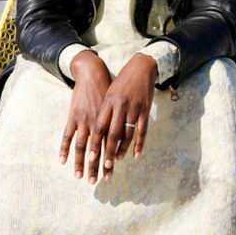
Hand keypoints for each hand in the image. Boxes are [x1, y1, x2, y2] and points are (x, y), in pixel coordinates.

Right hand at [60, 51, 112, 179]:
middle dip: (94, 167)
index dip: (108, 161)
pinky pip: (67, 135)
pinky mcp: (73, 115)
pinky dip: (64, 148)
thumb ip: (118, 124)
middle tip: (93, 182)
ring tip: (78, 176)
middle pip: (96, 150)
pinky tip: (63, 161)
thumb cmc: (109, 91)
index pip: (109, 147)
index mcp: (110, 122)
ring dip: (80, 162)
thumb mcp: (117, 108)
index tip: (108, 175)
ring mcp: (84, 120)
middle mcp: (97, 123)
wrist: (94, 74)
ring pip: (82, 146)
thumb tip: (122, 141)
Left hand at [94, 53, 157, 183]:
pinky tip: (136, 154)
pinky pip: (142, 130)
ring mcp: (133, 108)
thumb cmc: (121, 83)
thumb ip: (104, 112)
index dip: (95, 143)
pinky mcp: (145, 109)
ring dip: (122, 150)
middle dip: (108, 152)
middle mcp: (120, 106)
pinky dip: (139, 144)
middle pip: (112, 134)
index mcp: (108, 102)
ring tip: (117, 161)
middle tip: (105, 167)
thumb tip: (98, 134)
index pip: (99, 127)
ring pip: (127, 134)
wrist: (140, 67)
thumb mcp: (110, 94)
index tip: (89, 159)